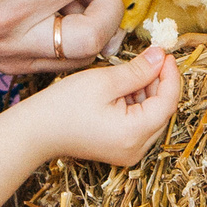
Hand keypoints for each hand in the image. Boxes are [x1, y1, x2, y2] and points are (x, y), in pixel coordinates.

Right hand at [15, 47, 180, 166]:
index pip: (168, 102)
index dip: (170, 75)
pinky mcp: (120, 149)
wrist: (36, 131)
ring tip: (130, 73)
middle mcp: (137, 149)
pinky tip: (123, 89)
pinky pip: (139, 125)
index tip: (165, 54)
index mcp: (135, 134)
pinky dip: (137, 105)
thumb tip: (161, 56)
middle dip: (159, 83)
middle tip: (150, 59)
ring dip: (148, 93)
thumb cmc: (64, 106)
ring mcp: (129, 152)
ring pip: (152, 117)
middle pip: (162, 112)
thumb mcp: (104, 81)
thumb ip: (138, 70)